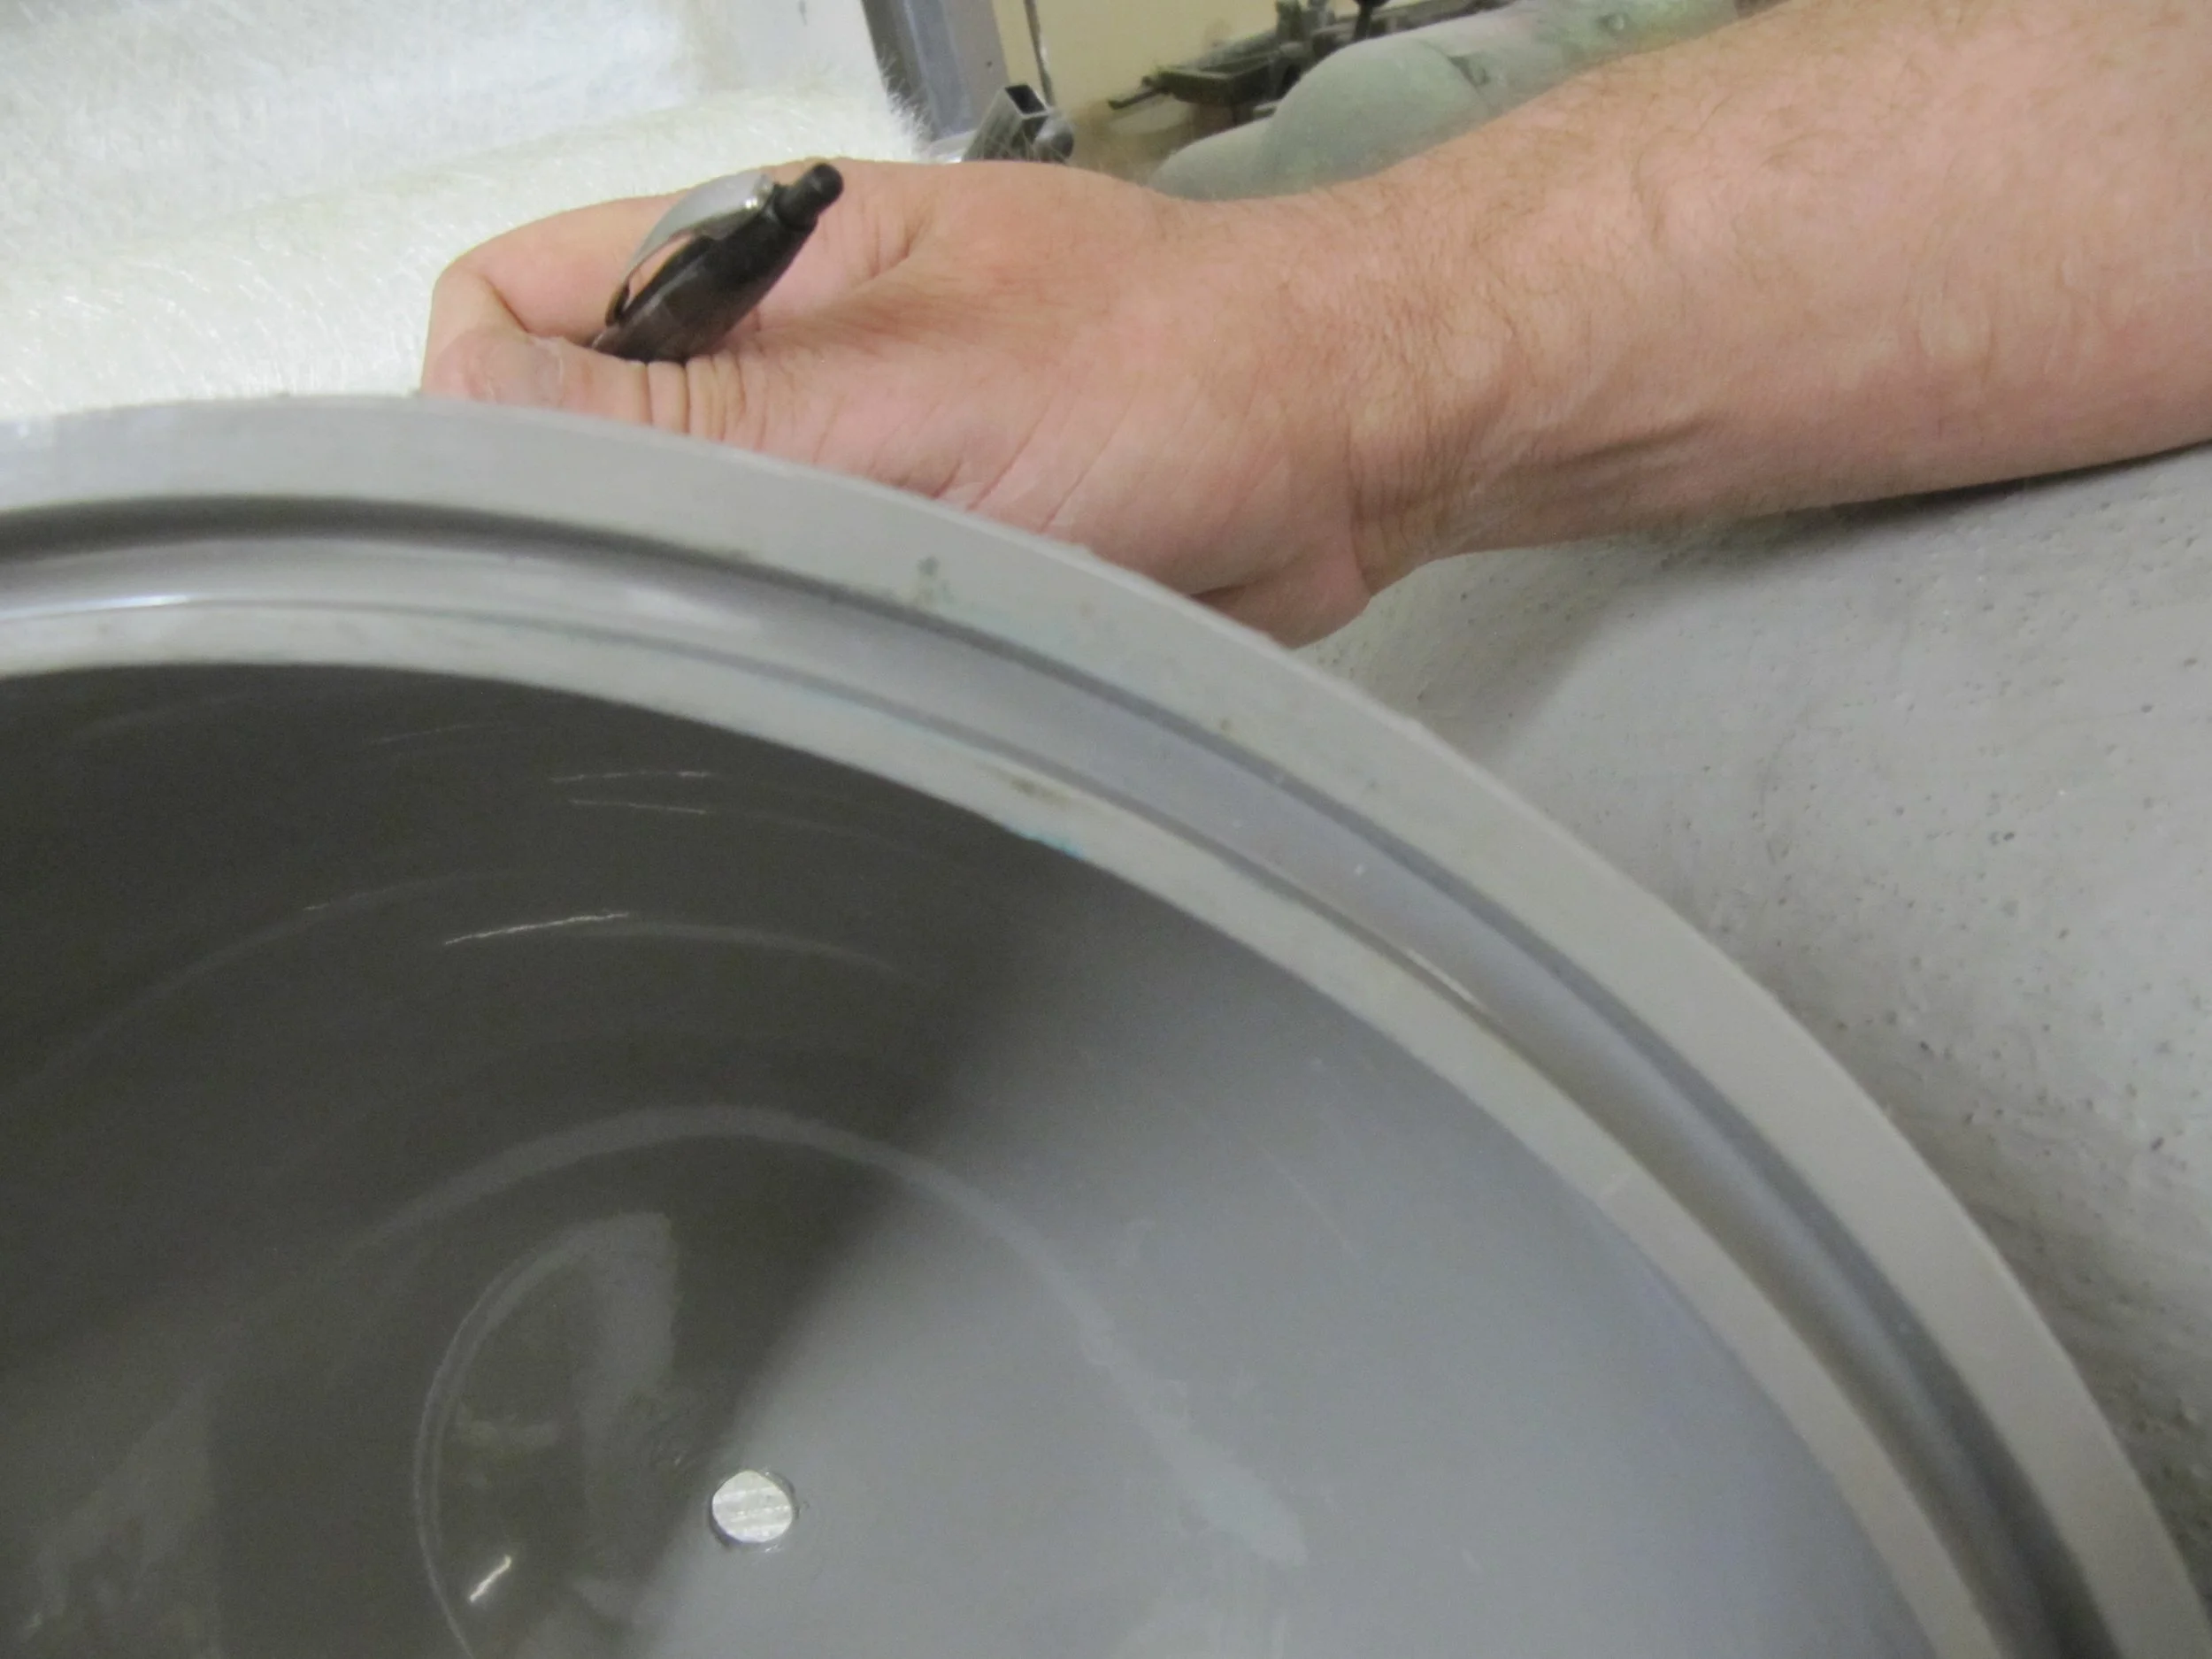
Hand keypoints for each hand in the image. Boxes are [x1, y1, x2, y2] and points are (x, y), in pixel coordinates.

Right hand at [423, 160, 1440, 642]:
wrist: (1347, 444)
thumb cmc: (1182, 363)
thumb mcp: (920, 385)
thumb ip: (708, 408)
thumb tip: (484, 408)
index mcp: (759, 258)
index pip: (515, 308)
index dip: (491, 404)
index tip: (550, 514)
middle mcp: (785, 354)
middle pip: (590, 437)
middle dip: (619, 525)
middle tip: (707, 599)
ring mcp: (846, 454)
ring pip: (696, 541)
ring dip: (732, 602)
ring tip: (823, 626)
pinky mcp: (909, 550)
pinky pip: (802, 610)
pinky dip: (817, 647)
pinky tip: (869, 666)